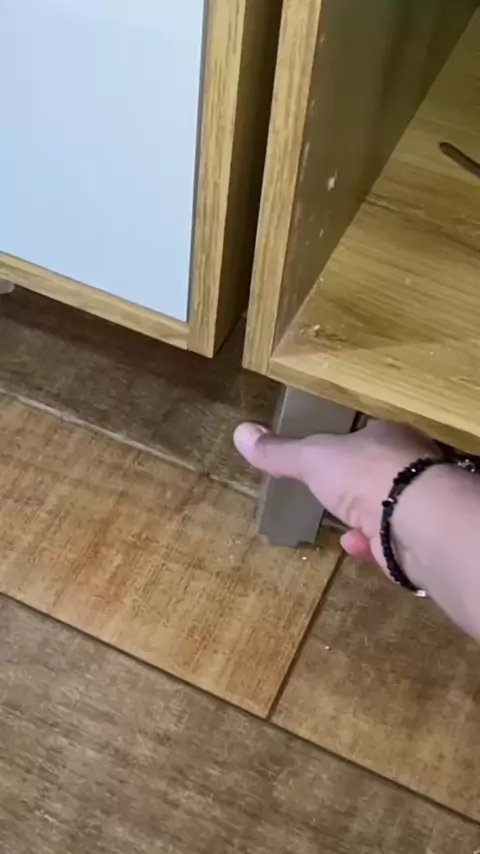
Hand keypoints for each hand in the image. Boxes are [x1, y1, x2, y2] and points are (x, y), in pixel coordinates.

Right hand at [234, 419, 437, 564]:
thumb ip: (280, 452)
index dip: (344, 447)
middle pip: (377, 472)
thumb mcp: (312, 458)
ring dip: (361, 518)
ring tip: (340, 526)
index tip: (324, 459)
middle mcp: (409, 464)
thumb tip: (240, 432)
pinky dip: (371, 544)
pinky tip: (354, 547)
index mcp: (387, 436)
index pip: (364, 436)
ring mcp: (418, 501)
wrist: (413, 518)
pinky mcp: (421, 535)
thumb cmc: (364, 474)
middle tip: (330, 494)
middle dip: (353, 486)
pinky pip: (391, 539)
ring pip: (387, 507)